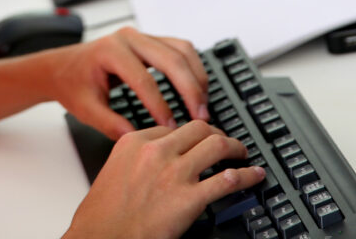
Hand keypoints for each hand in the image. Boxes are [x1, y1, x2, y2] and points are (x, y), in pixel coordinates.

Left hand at [45, 27, 209, 138]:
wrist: (62, 66)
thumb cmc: (72, 83)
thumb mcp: (85, 109)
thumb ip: (110, 124)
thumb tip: (137, 139)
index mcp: (110, 51)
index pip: (144, 79)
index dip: (160, 105)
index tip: (171, 127)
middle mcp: (129, 38)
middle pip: (171, 59)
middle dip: (189, 89)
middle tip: (200, 117)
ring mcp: (141, 36)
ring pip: (182, 50)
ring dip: (196, 77)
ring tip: (202, 105)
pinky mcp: (150, 41)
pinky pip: (180, 49)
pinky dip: (192, 68)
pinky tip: (197, 90)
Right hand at [65, 121, 264, 238]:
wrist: (100, 238)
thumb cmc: (102, 215)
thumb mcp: (114, 171)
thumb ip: (137, 159)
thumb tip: (157, 160)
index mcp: (135, 142)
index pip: (173, 128)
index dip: (190, 135)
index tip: (198, 140)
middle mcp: (156, 152)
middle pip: (198, 129)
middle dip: (216, 133)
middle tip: (225, 142)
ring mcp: (175, 173)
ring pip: (217, 146)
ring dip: (236, 148)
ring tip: (242, 154)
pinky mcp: (190, 198)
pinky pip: (228, 180)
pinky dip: (246, 176)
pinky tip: (254, 176)